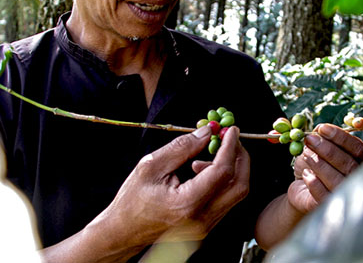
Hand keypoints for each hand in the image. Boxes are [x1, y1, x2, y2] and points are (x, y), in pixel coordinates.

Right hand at [97, 125, 249, 249]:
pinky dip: (223, 180)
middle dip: (239, 157)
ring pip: (235, 193)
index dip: (230, 147)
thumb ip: (182, 147)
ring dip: (231, 168)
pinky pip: (225, 199)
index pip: (222, 172)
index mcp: (187, 204)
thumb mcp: (151, 166)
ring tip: (207, 154)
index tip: (230, 130)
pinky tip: (203, 169)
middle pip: (239, 185)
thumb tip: (206, 132)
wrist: (122, 232)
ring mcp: (206, 226)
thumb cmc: (131, 201)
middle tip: (229, 138)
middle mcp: (202, 219)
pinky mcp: (206, 226)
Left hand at [288, 123, 362, 212]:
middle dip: (327, 149)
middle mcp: (357, 178)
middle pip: (348, 163)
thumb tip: (319, 130)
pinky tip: (306, 174)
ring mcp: (346, 195)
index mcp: (358, 161)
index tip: (322, 128)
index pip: (357, 148)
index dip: (340, 137)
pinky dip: (314, 184)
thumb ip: (320, 138)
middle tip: (310, 140)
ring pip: (338, 180)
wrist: (301, 189)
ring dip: (320, 165)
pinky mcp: (330, 206)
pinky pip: (325, 196)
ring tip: (305, 156)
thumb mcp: (316, 148)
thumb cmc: (313, 166)